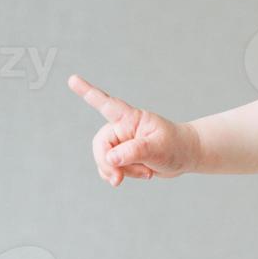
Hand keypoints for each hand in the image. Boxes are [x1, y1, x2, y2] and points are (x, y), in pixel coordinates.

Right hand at [67, 74, 201, 185]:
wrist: (186, 156)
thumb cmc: (176, 146)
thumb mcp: (158, 149)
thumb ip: (134, 152)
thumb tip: (109, 159)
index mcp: (131, 118)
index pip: (106, 104)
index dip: (88, 92)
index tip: (72, 79)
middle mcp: (122, 128)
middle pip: (101, 145)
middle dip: (109, 164)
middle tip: (119, 179)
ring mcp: (120, 142)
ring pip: (105, 160)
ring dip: (122, 172)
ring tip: (146, 172)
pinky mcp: (121, 155)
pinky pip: (109, 168)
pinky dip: (119, 175)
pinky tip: (140, 174)